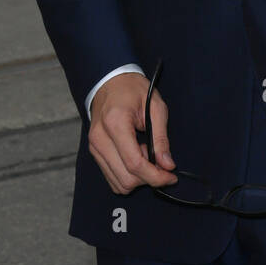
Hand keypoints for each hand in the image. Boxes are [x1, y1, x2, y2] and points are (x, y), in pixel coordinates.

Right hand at [88, 73, 177, 194]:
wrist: (110, 81)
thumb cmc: (133, 89)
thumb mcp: (155, 107)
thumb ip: (161, 138)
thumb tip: (167, 165)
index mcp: (115, 124)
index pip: (135, 164)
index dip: (156, 176)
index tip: (171, 177)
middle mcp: (100, 139)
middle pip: (126, 179)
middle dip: (148, 178)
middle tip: (160, 162)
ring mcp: (94, 147)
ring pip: (118, 183)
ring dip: (137, 178)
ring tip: (145, 153)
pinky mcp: (94, 152)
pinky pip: (112, 177)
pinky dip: (127, 174)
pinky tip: (135, 156)